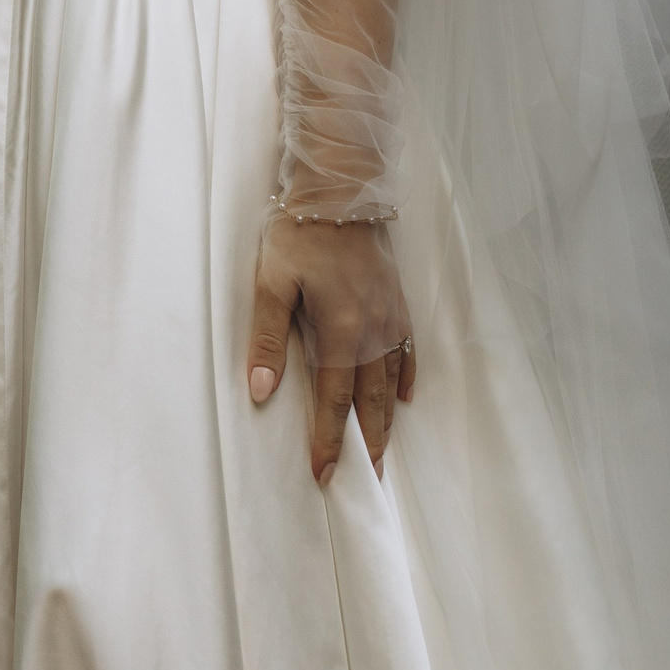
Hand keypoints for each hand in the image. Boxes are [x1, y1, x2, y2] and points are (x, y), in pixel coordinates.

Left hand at [248, 210, 415, 485]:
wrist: (341, 188)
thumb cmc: (300, 231)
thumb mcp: (271, 281)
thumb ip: (268, 338)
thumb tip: (262, 390)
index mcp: (341, 329)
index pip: (333, 399)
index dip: (328, 440)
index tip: (325, 474)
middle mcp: (372, 330)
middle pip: (371, 401)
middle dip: (367, 444)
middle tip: (366, 481)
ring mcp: (390, 315)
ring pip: (391, 381)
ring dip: (387, 420)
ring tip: (383, 450)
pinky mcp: (397, 300)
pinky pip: (407, 351)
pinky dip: (406, 379)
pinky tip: (404, 397)